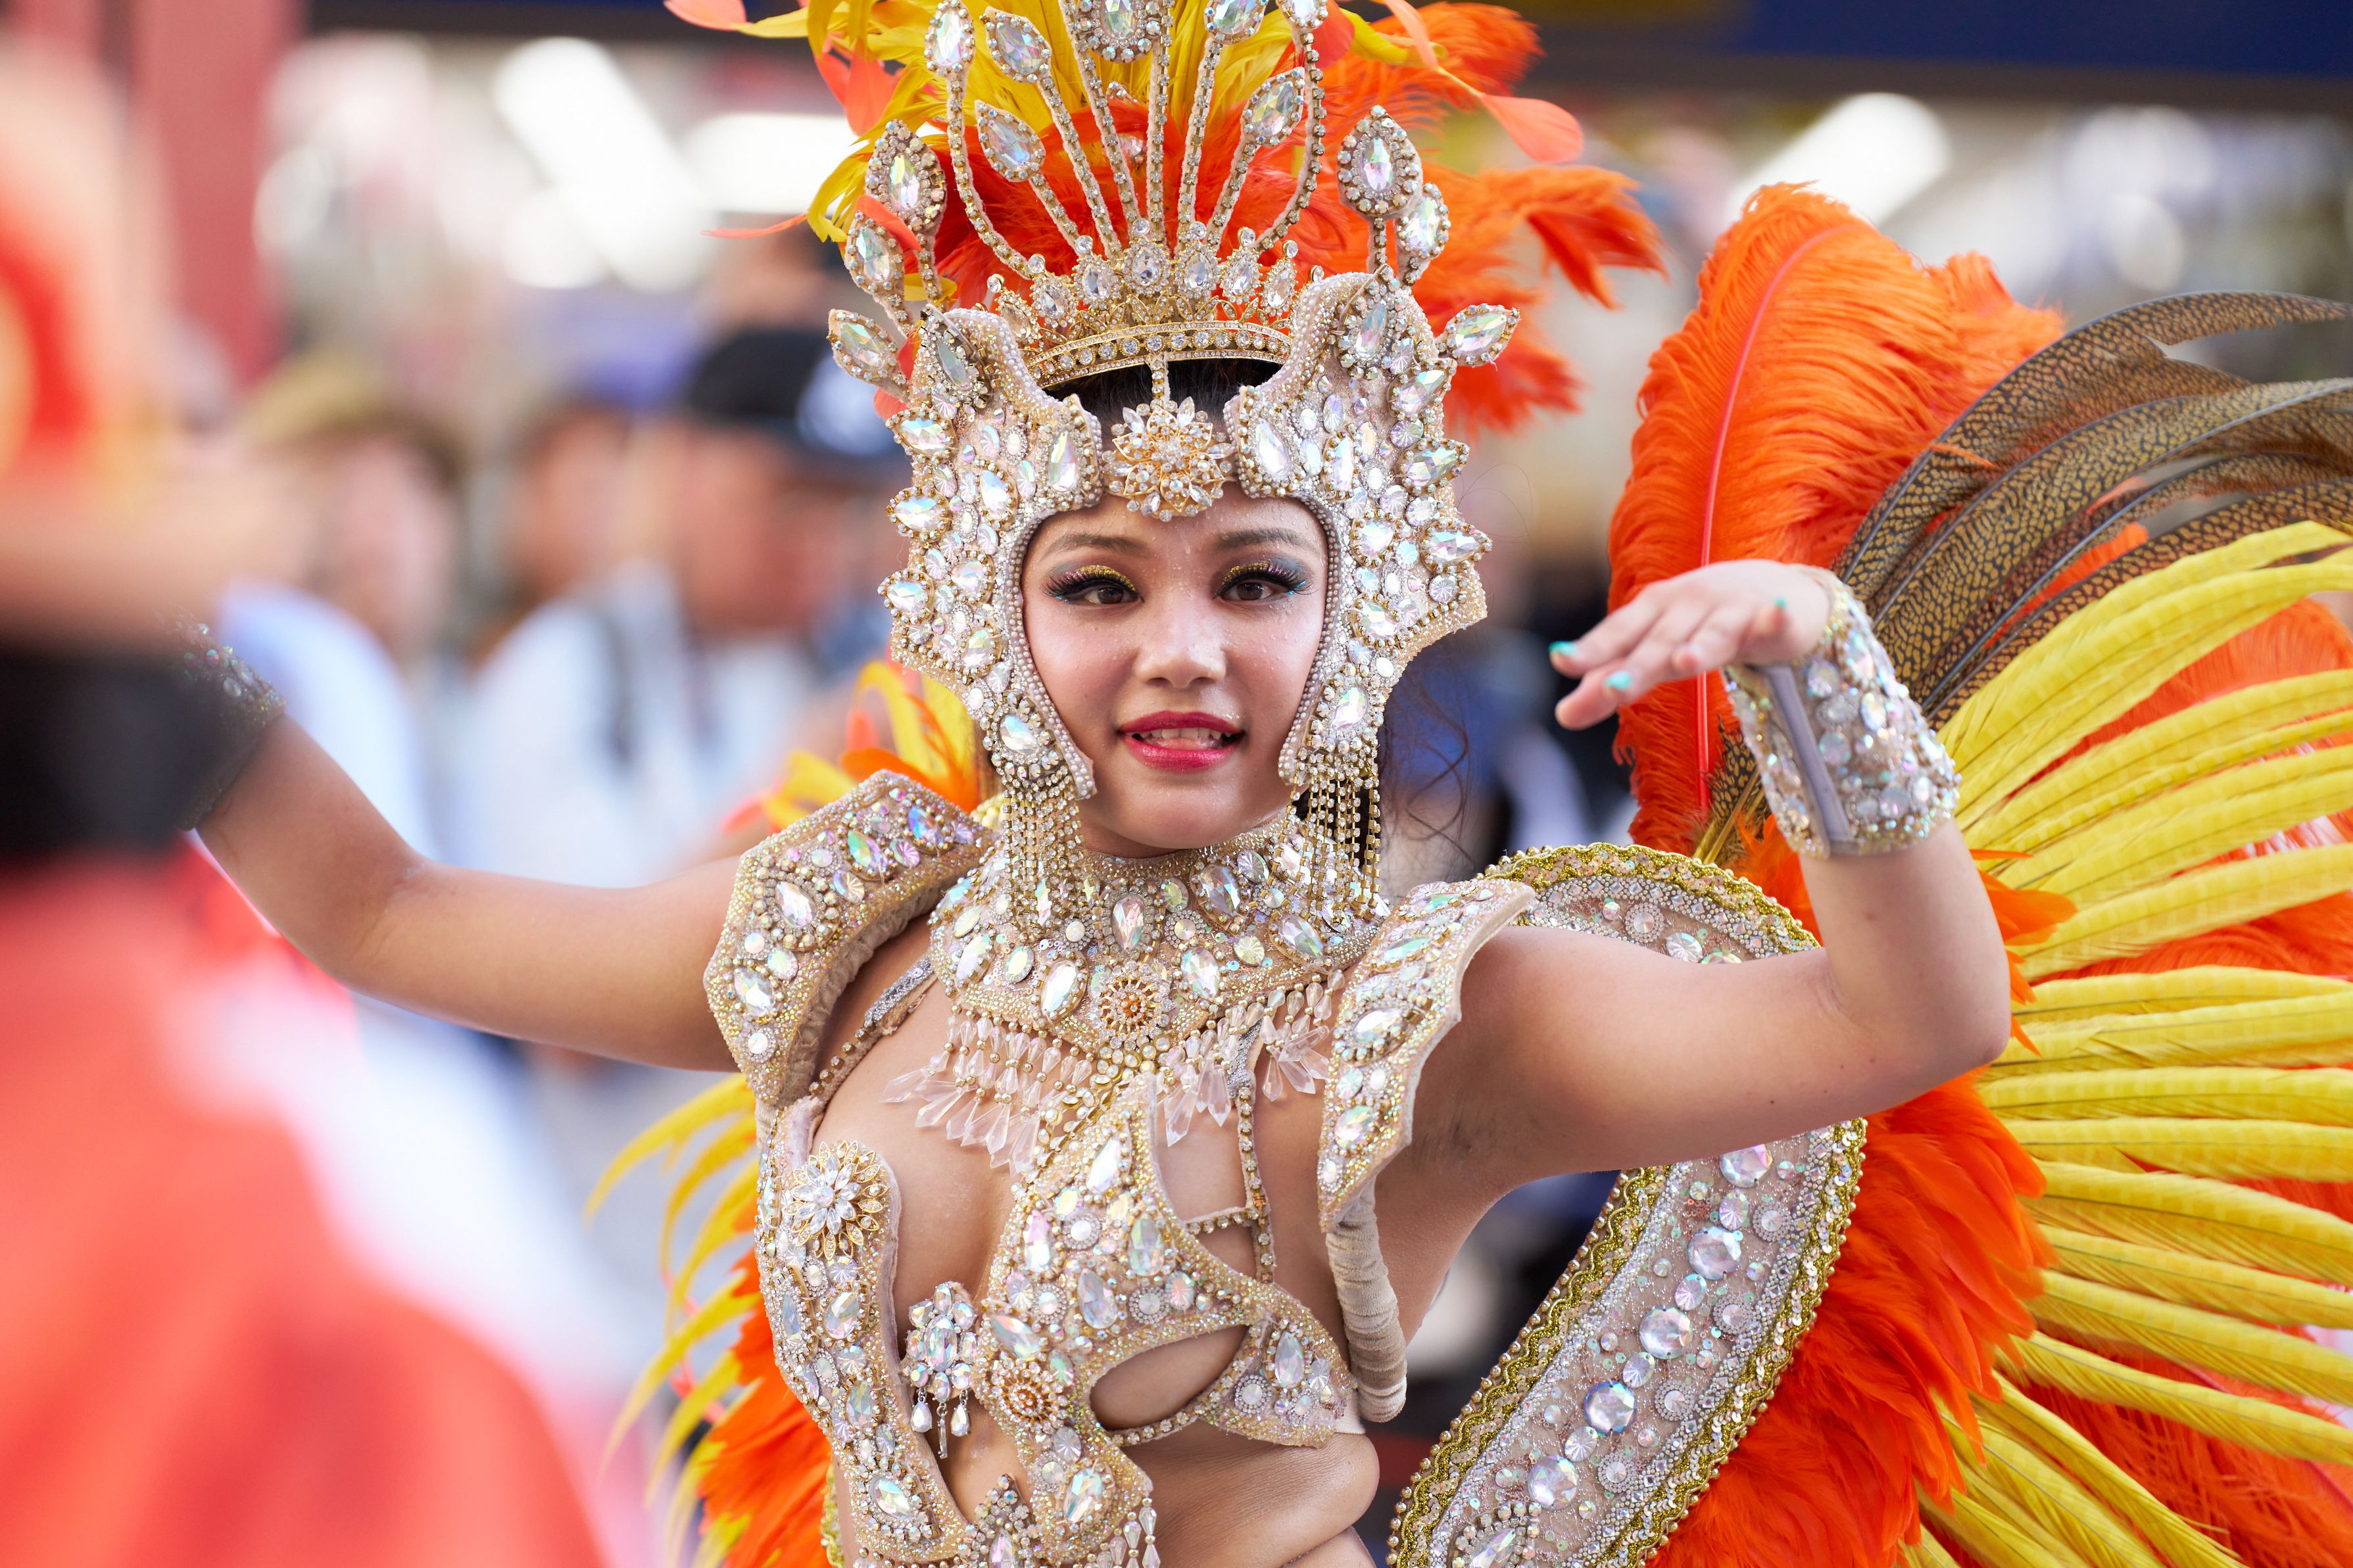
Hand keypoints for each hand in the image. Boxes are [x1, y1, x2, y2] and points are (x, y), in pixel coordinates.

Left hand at [1549, 561, 1828, 730]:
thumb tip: (1563, 716)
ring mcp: (1733, 609)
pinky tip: (1776, 615)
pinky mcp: (1776, 617)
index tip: (1561, 660)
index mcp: (1653, 612)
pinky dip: (1775, 617)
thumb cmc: (1699, 624)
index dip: (1592, 648)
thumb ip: (1611, 682)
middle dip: (1636, 666)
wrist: (1777, 590)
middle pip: (1659, 641)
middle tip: (1610, 690)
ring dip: (1699, 645)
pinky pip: (1775, 620)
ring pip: (1714, 633)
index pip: (1618, 633)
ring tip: (1683, 662)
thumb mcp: (1654, 652)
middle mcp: (1689, 605)